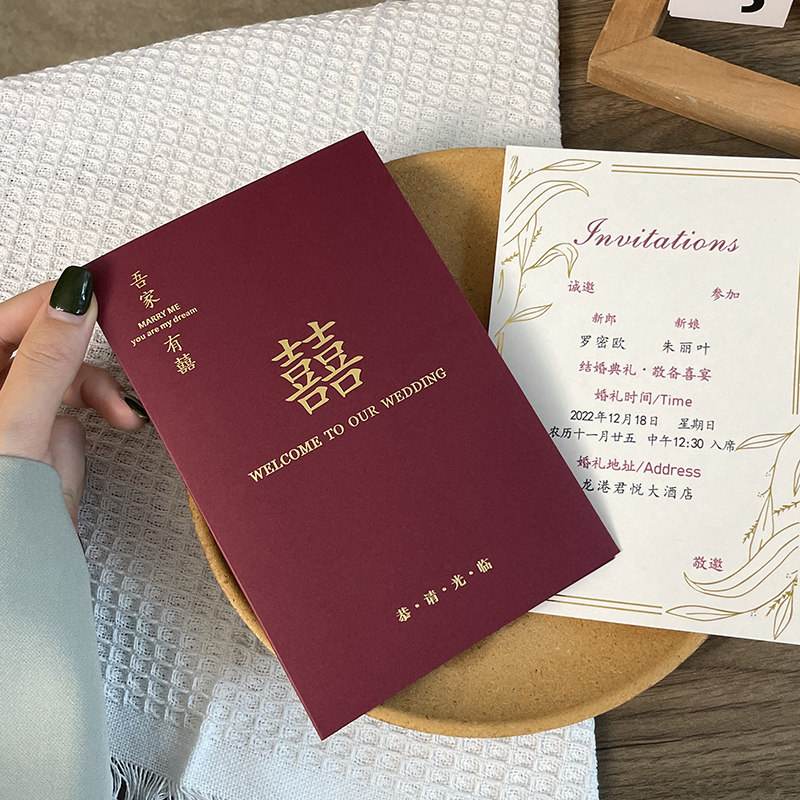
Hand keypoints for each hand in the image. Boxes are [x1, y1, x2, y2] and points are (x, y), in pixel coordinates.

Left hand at [0, 267, 145, 526]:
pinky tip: (118, 421)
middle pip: (46, 340)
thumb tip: (73, 296)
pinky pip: (78, 400)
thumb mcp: (17, 422)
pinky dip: (103, 407)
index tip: (102, 288)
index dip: (56, 300)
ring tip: (122, 414)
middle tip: (123, 346)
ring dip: (100, 388)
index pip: (15, 315)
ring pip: (66, 371)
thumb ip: (46, 358)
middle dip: (87, 353)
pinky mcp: (41, 431)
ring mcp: (17, 407)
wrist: (11, 567)